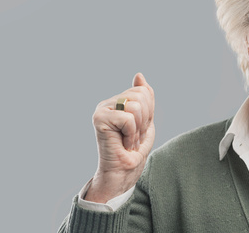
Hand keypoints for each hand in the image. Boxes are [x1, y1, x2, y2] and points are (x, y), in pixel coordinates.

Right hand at [85, 72, 155, 202]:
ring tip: (128, 140)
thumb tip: (139, 75)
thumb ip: (144, 97)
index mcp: (118, 101)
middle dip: (144, 120)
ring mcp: (102, 110)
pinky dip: (131, 134)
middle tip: (133, 136)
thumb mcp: (145, 120)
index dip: (149, 113)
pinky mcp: (99, 119)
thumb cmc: (134, 150)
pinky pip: (128, 118)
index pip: (144, 92)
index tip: (139, 129)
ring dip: (138, 129)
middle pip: (141, 96)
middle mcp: (107, 103)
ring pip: (136, 106)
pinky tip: (122, 143)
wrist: (123, 172)